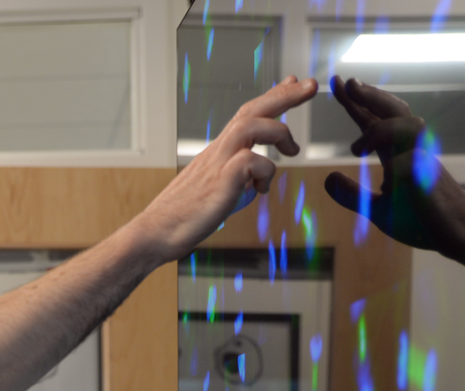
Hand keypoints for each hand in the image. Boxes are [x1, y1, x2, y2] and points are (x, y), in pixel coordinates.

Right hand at [136, 75, 317, 261]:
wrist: (154, 234)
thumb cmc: (182, 219)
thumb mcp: (217, 194)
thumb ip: (238, 183)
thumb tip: (255, 184)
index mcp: (216, 153)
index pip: (246, 115)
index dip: (271, 97)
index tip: (291, 82)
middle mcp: (216, 152)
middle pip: (251, 110)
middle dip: (284, 95)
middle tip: (310, 85)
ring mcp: (216, 164)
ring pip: (251, 125)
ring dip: (279, 132)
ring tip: (292, 150)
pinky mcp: (220, 181)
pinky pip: (253, 162)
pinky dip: (265, 173)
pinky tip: (260, 191)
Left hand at [323, 76, 464, 261]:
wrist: (456, 236)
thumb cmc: (422, 220)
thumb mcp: (377, 209)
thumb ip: (352, 195)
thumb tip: (327, 178)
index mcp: (397, 155)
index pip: (374, 122)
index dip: (357, 104)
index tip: (339, 83)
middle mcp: (412, 151)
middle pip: (395, 112)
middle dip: (371, 96)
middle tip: (347, 83)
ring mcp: (424, 161)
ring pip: (410, 125)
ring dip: (381, 130)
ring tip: (356, 150)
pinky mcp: (431, 178)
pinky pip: (412, 163)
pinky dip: (396, 169)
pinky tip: (387, 185)